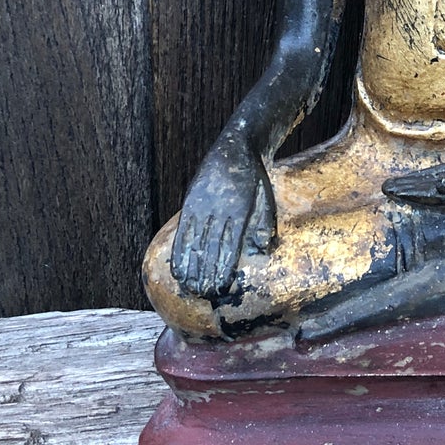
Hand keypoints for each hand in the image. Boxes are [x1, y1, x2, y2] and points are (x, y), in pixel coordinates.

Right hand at [170, 145, 276, 300]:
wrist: (234, 149)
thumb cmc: (255, 180)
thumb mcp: (266, 198)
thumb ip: (264, 224)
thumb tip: (262, 249)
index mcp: (240, 210)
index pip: (229, 245)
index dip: (224, 268)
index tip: (222, 287)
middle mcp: (218, 209)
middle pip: (210, 248)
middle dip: (207, 274)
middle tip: (206, 295)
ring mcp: (201, 206)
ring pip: (194, 242)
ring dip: (192, 268)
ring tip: (191, 289)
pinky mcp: (190, 203)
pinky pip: (182, 232)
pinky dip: (179, 252)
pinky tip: (178, 270)